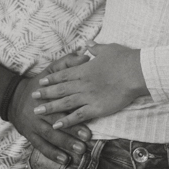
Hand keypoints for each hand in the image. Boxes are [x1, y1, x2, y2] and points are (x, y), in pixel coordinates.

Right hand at [7, 54, 92, 163]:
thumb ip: (67, 63)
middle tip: (86, 140)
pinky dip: (52, 154)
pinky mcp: (30, 135)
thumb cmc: (38, 84)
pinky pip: (41, 146)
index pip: (61, 105)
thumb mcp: (50, 70)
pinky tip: (64, 160)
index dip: (74, 114)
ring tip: (79, 152)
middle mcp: (39, 112)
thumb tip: (85, 56)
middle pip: (56, 123)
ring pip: (50, 137)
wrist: (13, 98)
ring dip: (64, 145)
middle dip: (71, 132)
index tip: (89, 120)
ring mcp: (34, 125)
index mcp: (46, 96)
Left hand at [30, 43, 148, 128]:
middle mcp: (83, 83)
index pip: (64, 74)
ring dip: (50, 108)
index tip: (41, 82)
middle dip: (46, 94)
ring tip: (38, 112)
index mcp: (84, 69)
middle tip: (33, 97)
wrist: (136, 72)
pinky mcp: (97, 108)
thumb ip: (95, 48)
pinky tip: (56, 125)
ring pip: (65, 103)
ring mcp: (88, 96)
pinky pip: (78, 116)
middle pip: (60, 89)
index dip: (52, 79)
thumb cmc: (123, 59)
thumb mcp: (107, 49)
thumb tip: (88, 43)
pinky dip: (66, 121)